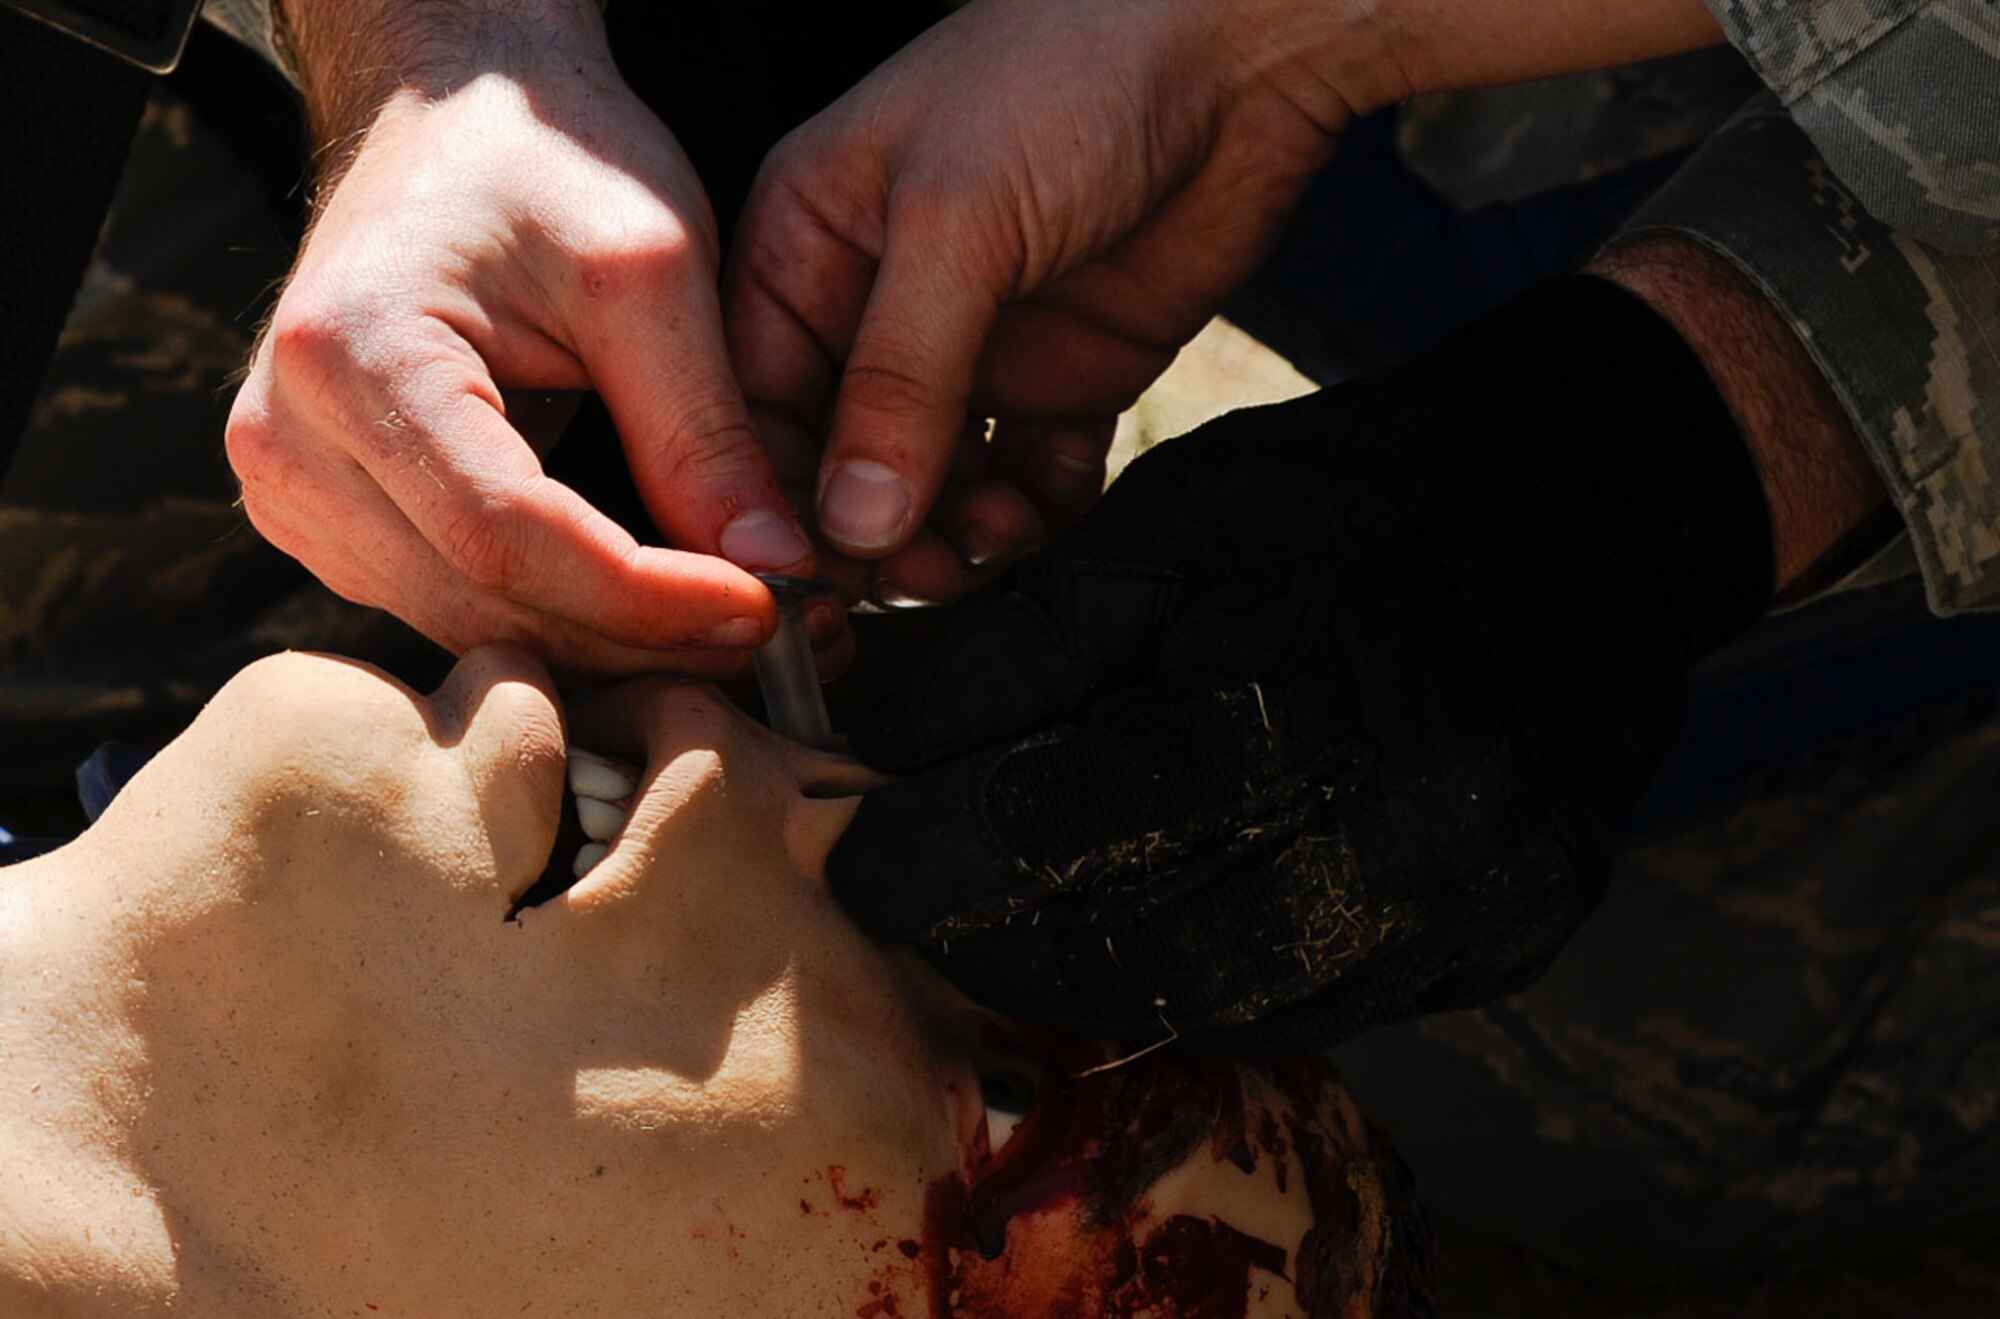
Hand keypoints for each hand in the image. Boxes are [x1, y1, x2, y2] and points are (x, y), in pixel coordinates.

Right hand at [228, 6, 819, 674]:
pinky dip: (559, 620)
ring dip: (608, 645)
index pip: (508, 534)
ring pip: (470, 622)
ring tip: (729, 627)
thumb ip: (704, 428)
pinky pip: (451, 604)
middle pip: (484, 597)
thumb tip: (772, 571)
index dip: (646, 596)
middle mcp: (291, 439)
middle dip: (641, 636)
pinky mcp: (327, 515)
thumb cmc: (544, 160)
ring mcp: (294, 488)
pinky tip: (650, 611)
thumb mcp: (649, 269)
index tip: (765, 608)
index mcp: (353, 355)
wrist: (455, 114)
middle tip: (776, 635)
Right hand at [725, 0, 1385, 607]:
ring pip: (936, 490)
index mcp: (806, 248)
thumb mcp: (955, 223)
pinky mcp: (1062, 378)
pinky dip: (1043, 507)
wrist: (1234, 49)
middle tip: (930, 566)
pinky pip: (1030, 482)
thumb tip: (852, 526)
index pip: (754, 403)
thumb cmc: (1064, 81)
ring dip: (965, 530)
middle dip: (879, 530)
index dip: (777, 497)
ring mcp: (972, 350)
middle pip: (842, 468)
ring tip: (1005, 525)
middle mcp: (876, 310)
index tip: (818, 572)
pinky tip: (1061, 489)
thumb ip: (899, 380)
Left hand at [826, 278, 1781, 1056]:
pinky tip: (1160, 914)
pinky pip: (1314, 1013)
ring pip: (1217, 1013)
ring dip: (1093, 974)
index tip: (854, 858)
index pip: (1059, 838)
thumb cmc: (1348, 505)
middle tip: (922, 897)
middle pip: (1129, 959)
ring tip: (1023, 909)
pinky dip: (1208, 978)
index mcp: (1297, 710)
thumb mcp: (1171, 522)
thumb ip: (1019, 644)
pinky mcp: (1501, 952)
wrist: (1579, 520)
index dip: (931, 861)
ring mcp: (1463, 918)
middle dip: (993, 938)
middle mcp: (1397, 844)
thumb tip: (877, 747)